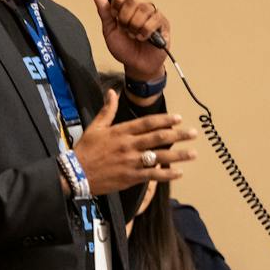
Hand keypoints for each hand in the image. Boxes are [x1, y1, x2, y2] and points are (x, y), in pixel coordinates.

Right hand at [74, 90, 196, 195]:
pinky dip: (166, 174)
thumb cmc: (85, 150)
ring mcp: (131, 162)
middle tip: (194, 133)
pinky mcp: (130, 177)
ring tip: (193, 153)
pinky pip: (152, 175)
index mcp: (121, 131)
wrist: (75, 174)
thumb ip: (107, 110)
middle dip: (178, 135)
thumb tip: (112, 92)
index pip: (147, 123)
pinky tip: (179, 172)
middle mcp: (128, 145)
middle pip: (158, 138)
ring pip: (158, 157)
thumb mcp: (95, 127)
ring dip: (178, 155)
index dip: (164, 120)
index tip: (179, 118)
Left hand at [93, 0, 169, 81]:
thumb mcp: (109, 31)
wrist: (136, 65)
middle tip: (124, 28)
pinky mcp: (163, 24)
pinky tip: (142, 38)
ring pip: (144, 9)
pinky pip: (154, 20)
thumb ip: (104, 12)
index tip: (113, 12)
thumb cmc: (124, 48)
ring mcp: (154, 14)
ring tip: (133, 35)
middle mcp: (142, 7)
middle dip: (125, 16)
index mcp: (129, 5)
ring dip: (134, 25)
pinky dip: (145, 31)